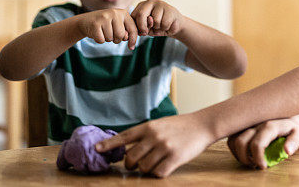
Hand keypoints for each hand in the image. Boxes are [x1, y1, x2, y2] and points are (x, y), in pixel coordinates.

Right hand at [76, 8, 138, 47]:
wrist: (86, 21)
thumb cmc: (105, 24)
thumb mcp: (117, 25)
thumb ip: (125, 31)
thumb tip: (126, 38)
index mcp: (123, 12)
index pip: (132, 28)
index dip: (133, 39)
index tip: (131, 48)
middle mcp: (114, 13)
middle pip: (121, 35)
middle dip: (116, 39)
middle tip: (110, 34)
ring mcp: (104, 17)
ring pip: (110, 38)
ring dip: (107, 39)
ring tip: (103, 31)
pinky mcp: (95, 24)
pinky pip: (101, 40)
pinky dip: (99, 40)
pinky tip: (97, 33)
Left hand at [95, 113, 214, 177]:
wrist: (202, 125)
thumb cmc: (180, 126)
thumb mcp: (160, 124)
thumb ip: (145, 134)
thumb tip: (127, 147)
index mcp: (149, 126)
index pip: (124, 136)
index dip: (109, 144)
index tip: (96, 149)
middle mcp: (154, 136)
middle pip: (130, 158)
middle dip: (130, 165)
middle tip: (136, 165)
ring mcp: (164, 147)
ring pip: (143, 168)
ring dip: (146, 170)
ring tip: (154, 164)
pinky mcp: (175, 158)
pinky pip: (158, 173)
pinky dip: (158, 173)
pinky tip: (164, 167)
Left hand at [133, 0, 183, 37]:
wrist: (174, 25)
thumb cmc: (158, 26)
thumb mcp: (147, 29)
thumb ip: (142, 28)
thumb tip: (143, 29)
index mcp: (141, 6)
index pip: (133, 16)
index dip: (136, 27)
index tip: (142, 32)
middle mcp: (150, 2)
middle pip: (141, 14)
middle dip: (143, 27)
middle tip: (147, 32)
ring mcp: (160, 4)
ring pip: (154, 20)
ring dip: (158, 28)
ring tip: (161, 26)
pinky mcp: (169, 8)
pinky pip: (164, 23)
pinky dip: (165, 28)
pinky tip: (168, 24)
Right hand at [227, 118, 298, 168]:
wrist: (283, 114)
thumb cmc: (289, 128)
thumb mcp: (297, 134)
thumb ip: (294, 142)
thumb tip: (287, 151)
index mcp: (269, 125)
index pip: (257, 144)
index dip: (258, 158)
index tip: (263, 167)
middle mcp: (254, 122)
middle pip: (240, 142)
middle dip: (245, 158)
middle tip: (255, 165)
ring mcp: (245, 123)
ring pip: (233, 140)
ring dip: (239, 155)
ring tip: (251, 160)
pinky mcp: (240, 125)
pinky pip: (231, 139)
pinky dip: (235, 150)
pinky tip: (246, 154)